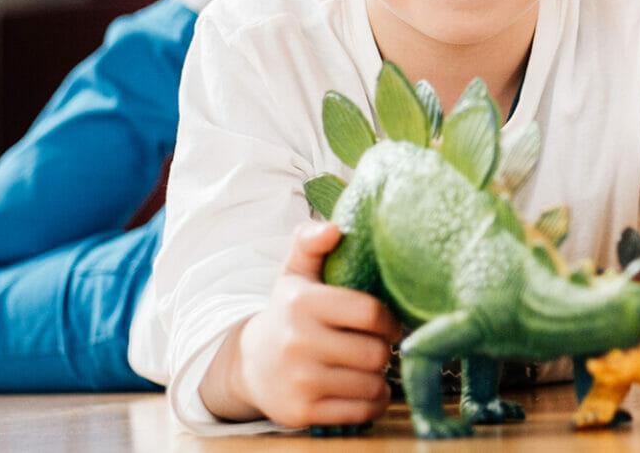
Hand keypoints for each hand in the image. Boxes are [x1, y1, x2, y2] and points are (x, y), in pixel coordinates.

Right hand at [200, 221, 403, 426]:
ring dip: (377, 379)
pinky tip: (359, 391)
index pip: (370, 312)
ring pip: (372, 384)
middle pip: (376, 352)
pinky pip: (361, 412)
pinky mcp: (302, 413)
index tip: (385, 324)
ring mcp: (299, 380)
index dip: (388, 320)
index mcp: (300, 302)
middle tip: (372, 348)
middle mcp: (296, 341)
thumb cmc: (288, 314)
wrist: (251, 365)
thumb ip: (310, 244)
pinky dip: (371, 404)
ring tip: (364, 368)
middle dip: (382, 351)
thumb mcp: (295, 274)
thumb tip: (333, 227)